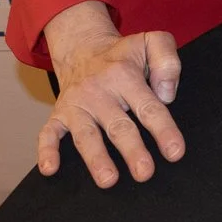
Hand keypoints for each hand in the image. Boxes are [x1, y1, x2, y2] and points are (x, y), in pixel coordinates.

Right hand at [35, 0, 185, 187]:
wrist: (81, 47)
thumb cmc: (122, 54)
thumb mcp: (150, 42)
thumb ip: (167, 60)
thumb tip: (166, 95)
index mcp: (125, 76)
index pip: (148, 106)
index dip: (163, 130)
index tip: (175, 152)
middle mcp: (99, 91)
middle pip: (118, 125)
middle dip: (132, 150)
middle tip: (145, 172)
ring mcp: (77, 104)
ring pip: (86, 134)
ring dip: (96, 158)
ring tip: (108, 180)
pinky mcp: (59, 114)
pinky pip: (48, 132)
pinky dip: (46, 150)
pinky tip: (49, 168)